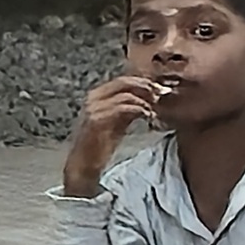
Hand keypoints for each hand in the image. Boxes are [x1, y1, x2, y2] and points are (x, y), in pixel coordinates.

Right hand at [60, 67, 160, 192]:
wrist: (84, 164)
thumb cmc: (101, 144)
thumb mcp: (118, 122)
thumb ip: (130, 108)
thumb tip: (151, 98)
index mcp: (97, 95)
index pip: (122, 80)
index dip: (142, 82)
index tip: (159, 88)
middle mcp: (93, 98)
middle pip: (124, 82)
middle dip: (145, 87)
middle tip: (160, 94)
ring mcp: (93, 108)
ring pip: (124, 94)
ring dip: (143, 100)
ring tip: (154, 109)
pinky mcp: (96, 120)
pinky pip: (122, 108)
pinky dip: (138, 110)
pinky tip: (147, 116)